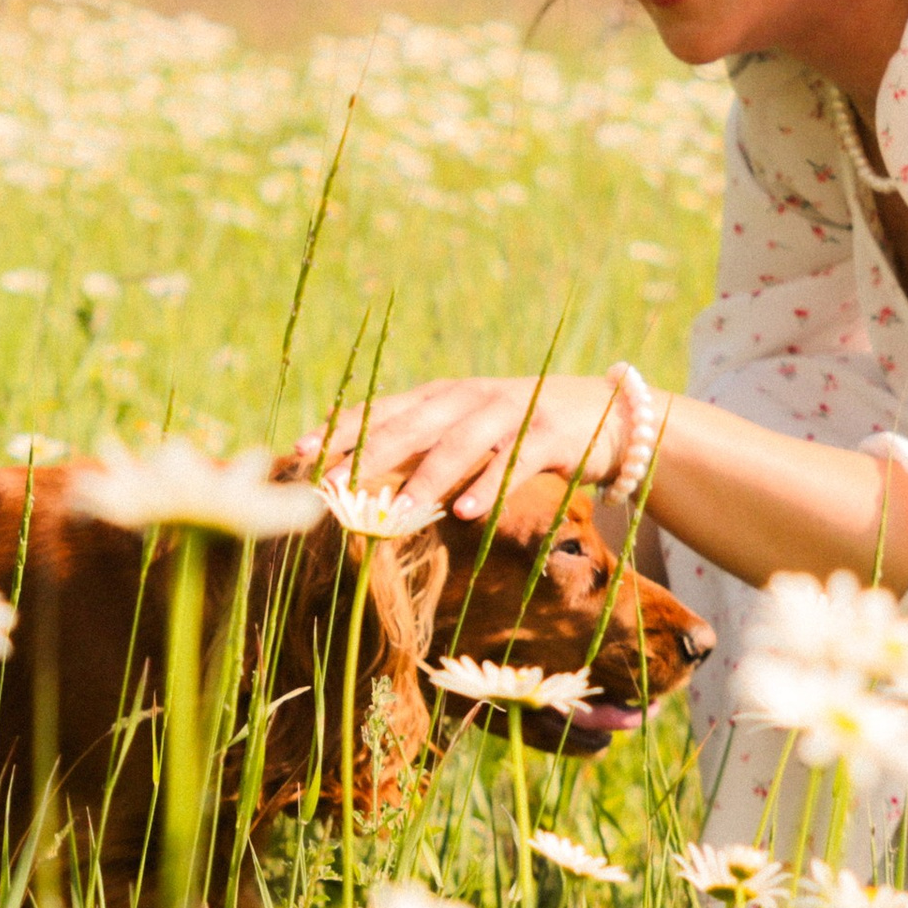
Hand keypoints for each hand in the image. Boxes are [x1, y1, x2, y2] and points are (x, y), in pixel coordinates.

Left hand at [296, 376, 628, 520]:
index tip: (301, 449)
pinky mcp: (548, 435)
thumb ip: (421, 438)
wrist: (607, 412)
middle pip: (413, 424)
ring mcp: (510, 413)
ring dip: (425, 479)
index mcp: (443, 396)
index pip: (384, 409)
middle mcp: (470, 398)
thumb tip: (355, 454)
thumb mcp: (467, 426)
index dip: (343, 428)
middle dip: (369, 452)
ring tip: (394, 511)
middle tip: (334, 482)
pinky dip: (488, 485)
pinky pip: (513, 461)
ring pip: (459, 444)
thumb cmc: (521, 427)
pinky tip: (465, 512)